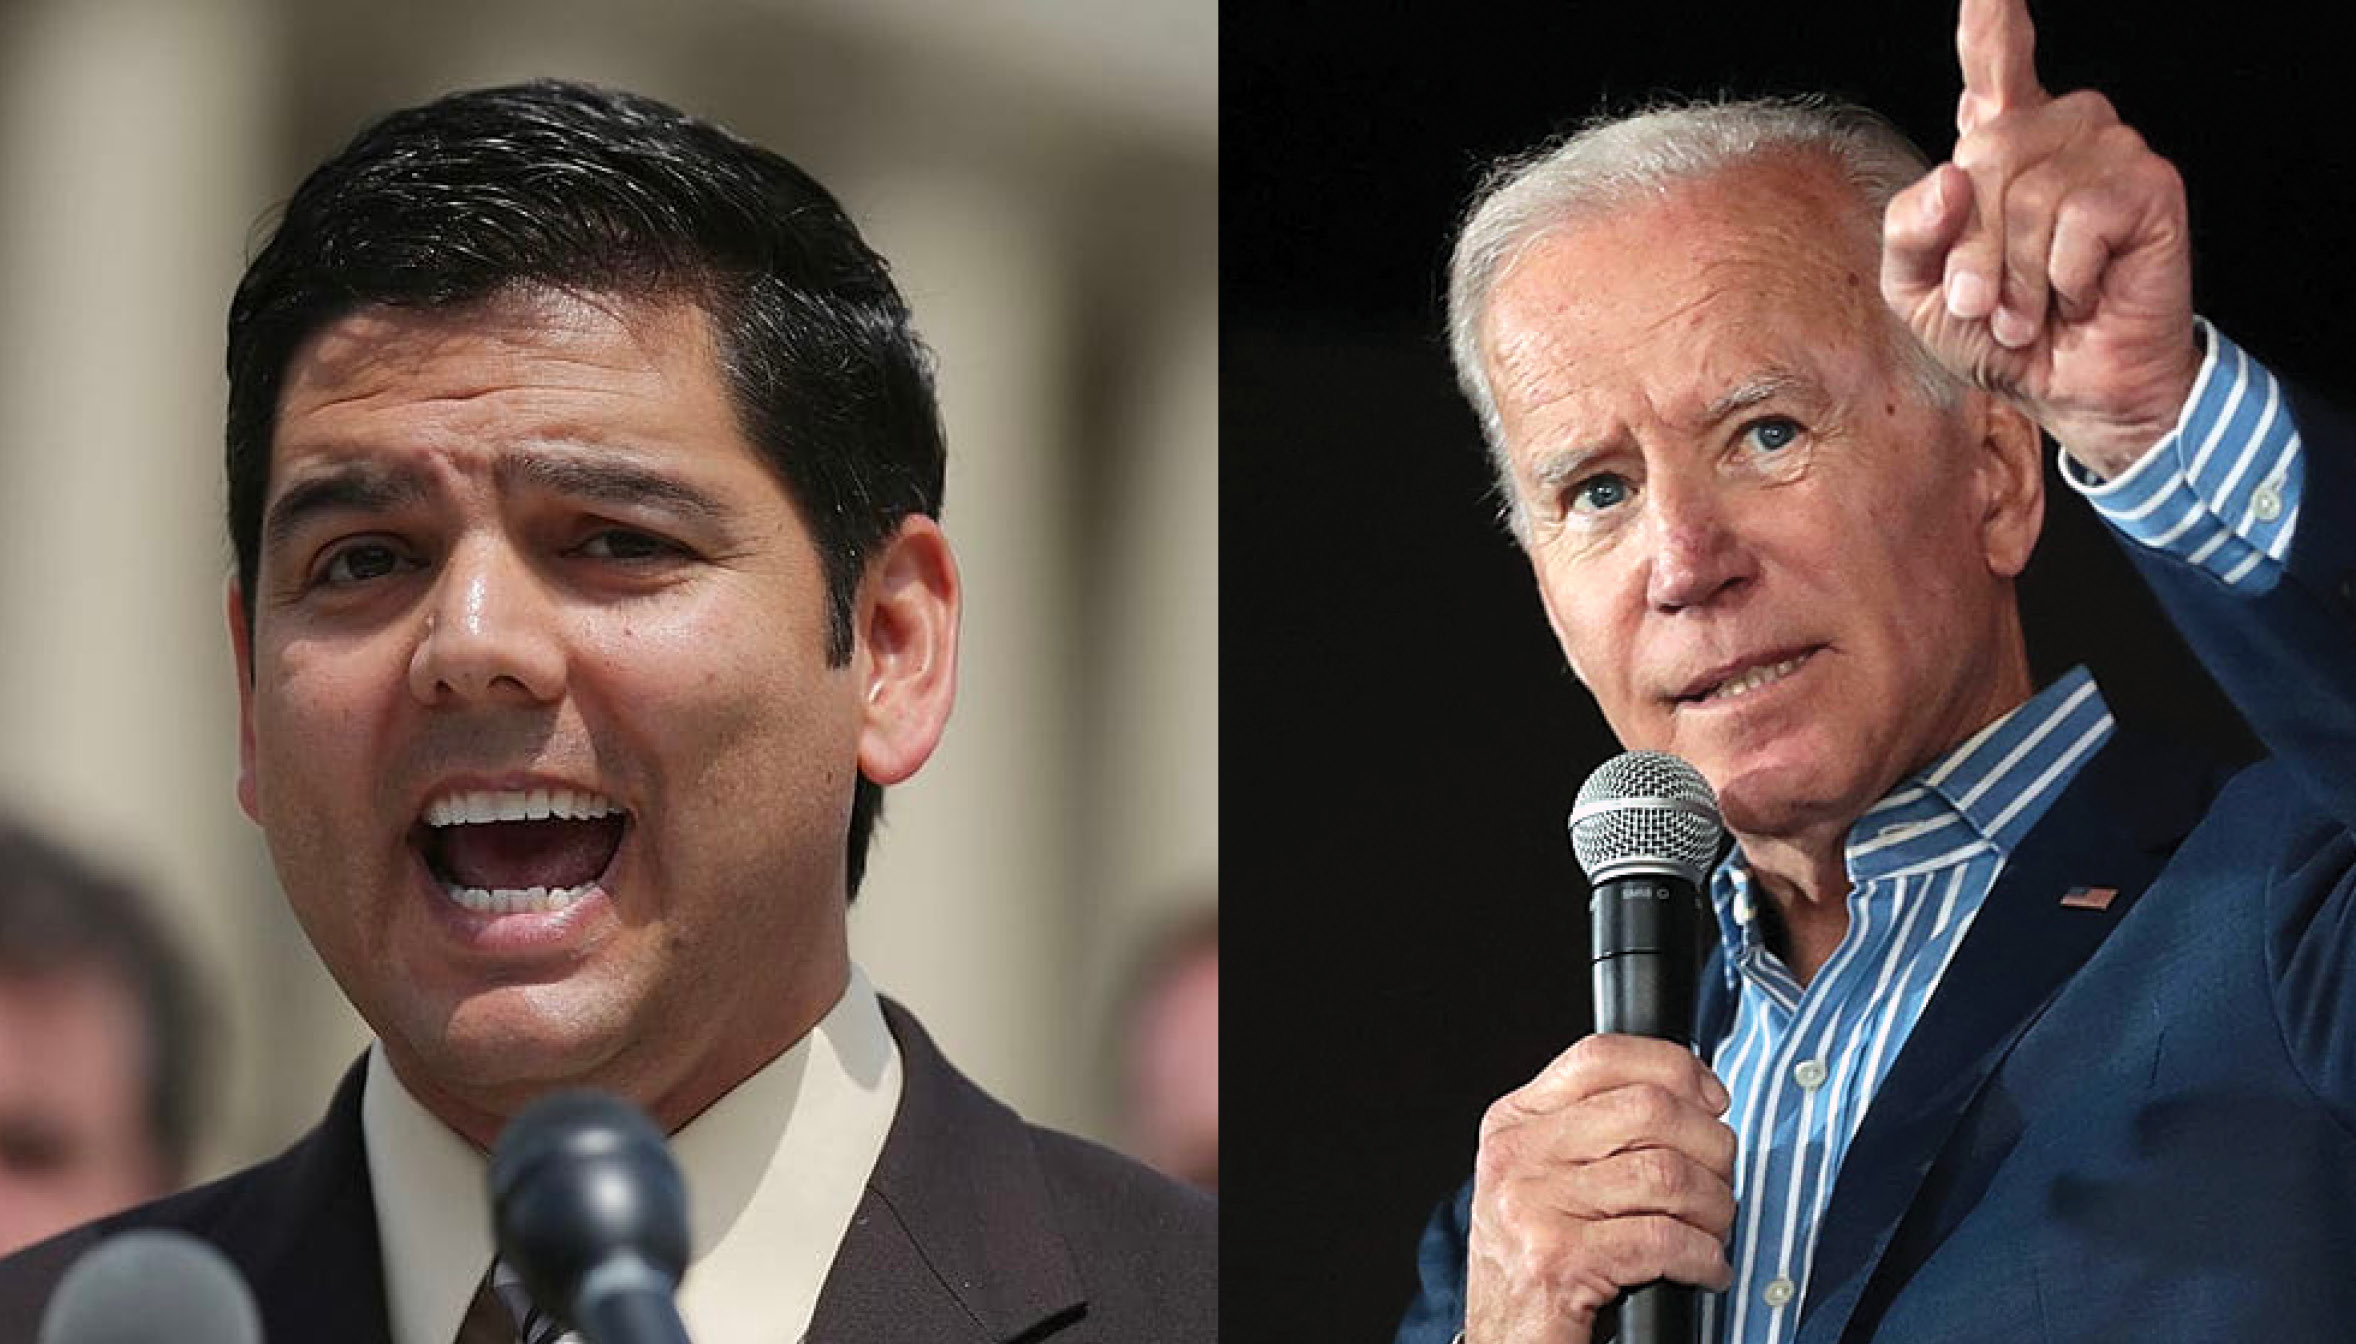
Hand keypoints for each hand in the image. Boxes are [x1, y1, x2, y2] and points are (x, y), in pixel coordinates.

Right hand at [1464, 1034, 1737, 1343]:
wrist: (1508, 1341)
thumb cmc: (1540, 1260)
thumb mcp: (1549, 1177)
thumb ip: (1598, 1131)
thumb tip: (1694, 1098)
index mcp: (1514, 1121)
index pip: (1600, 1056)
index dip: (1673, 1067)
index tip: (1712, 1100)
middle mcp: (1516, 1155)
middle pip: (1647, 1108)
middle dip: (1710, 1145)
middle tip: (1720, 1182)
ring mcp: (1531, 1205)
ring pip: (1666, 1174)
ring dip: (1715, 1209)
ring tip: (1714, 1232)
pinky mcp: (1556, 1260)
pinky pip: (1664, 1240)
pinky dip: (1705, 1258)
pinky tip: (1705, 1269)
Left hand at [1881, 0, 2200, 477]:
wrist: (2070, 390)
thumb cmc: (1998, 333)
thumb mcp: (1919, 291)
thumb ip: (1908, 233)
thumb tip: (1949, 178)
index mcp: (2001, 142)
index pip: (1995, 62)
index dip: (1993, 20)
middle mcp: (2059, 129)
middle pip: (1982, 156)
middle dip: (1973, 250)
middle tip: (1988, 305)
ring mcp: (2109, 149)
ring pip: (2027, 193)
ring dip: (2016, 276)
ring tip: (2032, 309)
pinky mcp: (2149, 184)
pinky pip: (2076, 219)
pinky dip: (2063, 278)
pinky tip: (2081, 295)